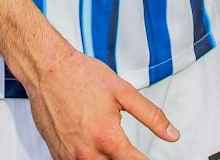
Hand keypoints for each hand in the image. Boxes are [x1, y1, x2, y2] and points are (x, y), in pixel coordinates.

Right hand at [25, 46, 176, 159]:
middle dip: (125, 159)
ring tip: (108, 143)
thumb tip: (172, 134)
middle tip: (123, 144)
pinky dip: (87, 159)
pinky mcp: (57, 155)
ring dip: (107, 159)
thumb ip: (151, 116)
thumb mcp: (123, 92)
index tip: (147, 157)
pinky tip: (91, 147)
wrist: (47, 69)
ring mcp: (70, 157)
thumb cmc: (81, 76)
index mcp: (108, 139)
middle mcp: (88, 154)